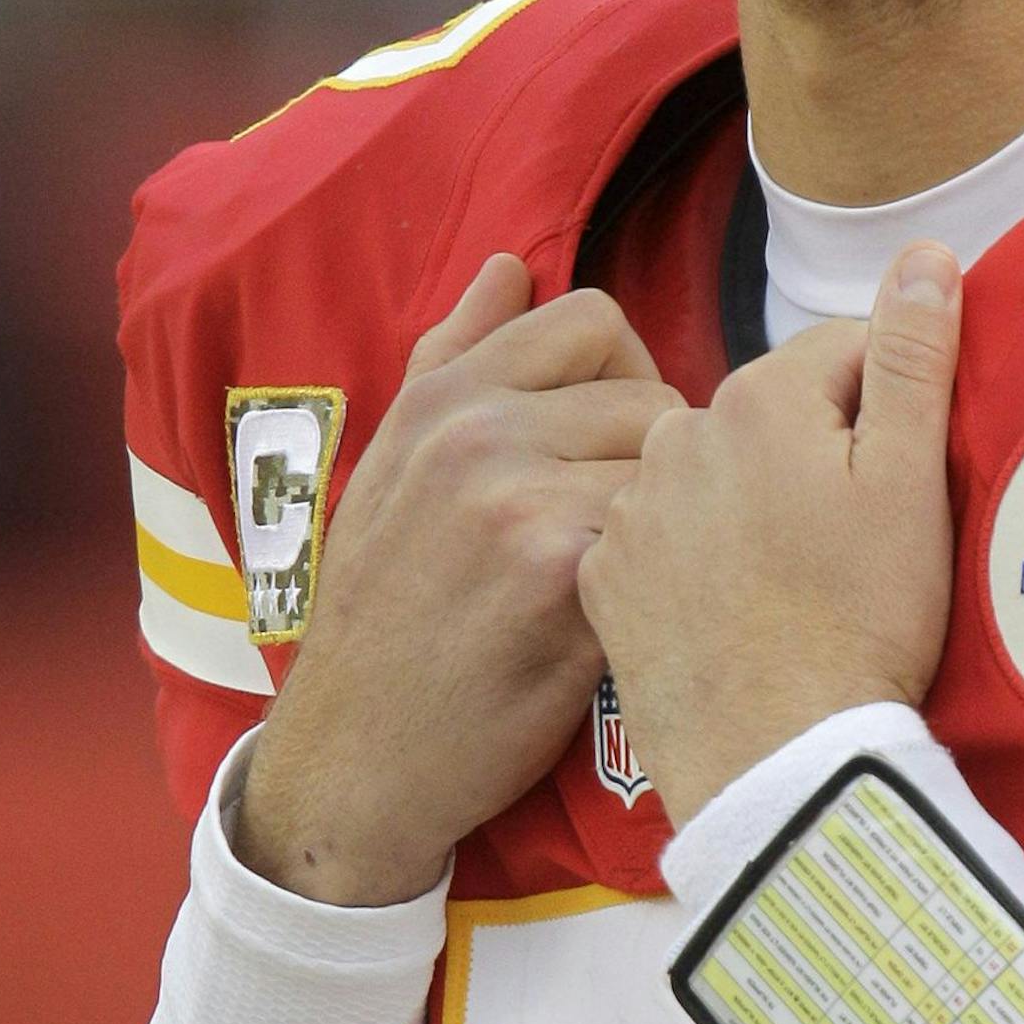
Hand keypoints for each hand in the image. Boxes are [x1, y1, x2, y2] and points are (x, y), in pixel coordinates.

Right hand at [235, 255, 682, 903]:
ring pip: (670, 460)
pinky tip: (624, 614)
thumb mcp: (393, 467)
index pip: (594, 319)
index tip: (608, 444)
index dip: (624, 375)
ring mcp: (517, 495)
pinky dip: (662, 572)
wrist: (354, 759)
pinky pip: (666, 531)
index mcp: (443, 394)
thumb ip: (454, 355)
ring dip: (667, 515)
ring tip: (625, 571)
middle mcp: (475, 428)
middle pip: (651, 391)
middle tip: (622, 528)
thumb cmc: (386, 611)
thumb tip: (511, 264)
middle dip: (653, 455)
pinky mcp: (562, 571)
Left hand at [578, 243, 961, 829]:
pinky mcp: (603, 581)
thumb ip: (913, 354)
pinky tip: (731, 605)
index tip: (906, 477)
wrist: (777, 764)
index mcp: (760, 396)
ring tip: (794, 577)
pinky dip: (693, 555)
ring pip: (710, 470)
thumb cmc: (865, 617)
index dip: (890, 406)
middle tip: (856, 538)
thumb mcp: (911, 480)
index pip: (843, 353)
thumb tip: (925, 250)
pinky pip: (659, 536)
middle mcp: (677, 432)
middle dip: (815, 449)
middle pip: (772, 411)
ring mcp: (630, 509)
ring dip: (749, 497)